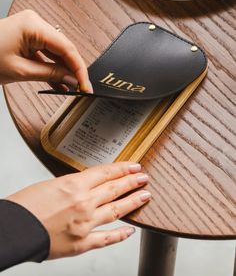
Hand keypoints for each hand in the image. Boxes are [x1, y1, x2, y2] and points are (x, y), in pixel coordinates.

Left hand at [0, 10, 92, 91]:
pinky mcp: (27, 37)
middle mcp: (35, 23)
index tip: (85, 84)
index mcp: (34, 25)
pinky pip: (45, 53)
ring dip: (62, 70)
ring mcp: (31, 29)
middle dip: (72, 69)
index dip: (79, 68)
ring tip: (70, 88)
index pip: (67, 48)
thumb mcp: (21, 70)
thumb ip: (51, 74)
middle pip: (63, 48)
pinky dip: (51, 67)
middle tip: (80, 88)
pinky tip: (58, 82)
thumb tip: (72, 79)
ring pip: (56, 52)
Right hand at [7, 162, 150, 258]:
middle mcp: (83, 203)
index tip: (134, 166)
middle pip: (115, 189)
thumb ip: (73, 186)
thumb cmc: (25, 206)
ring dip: (132, 202)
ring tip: (145, 196)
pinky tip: (130, 230)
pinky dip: (120, 235)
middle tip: (144, 178)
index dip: (123, 169)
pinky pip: (106, 239)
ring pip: (116, 210)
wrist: (12, 230)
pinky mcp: (81, 243)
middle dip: (132, 182)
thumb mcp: (51, 185)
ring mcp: (85, 224)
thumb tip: (87, 187)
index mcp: (74, 185)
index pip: (106, 173)